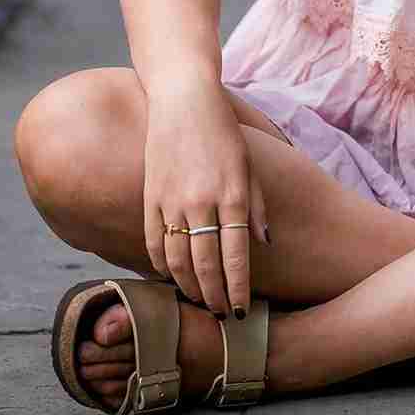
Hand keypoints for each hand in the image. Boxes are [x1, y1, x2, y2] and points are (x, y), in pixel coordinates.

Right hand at [141, 84, 268, 317]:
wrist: (183, 99)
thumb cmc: (222, 131)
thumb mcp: (249, 165)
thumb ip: (256, 206)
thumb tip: (264, 244)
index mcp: (233, 194)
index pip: (236, 255)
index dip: (237, 287)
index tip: (239, 311)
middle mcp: (202, 201)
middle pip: (206, 264)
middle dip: (214, 295)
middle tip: (220, 315)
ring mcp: (172, 199)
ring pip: (177, 258)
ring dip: (187, 286)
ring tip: (198, 302)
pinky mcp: (150, 195)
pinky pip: (153, 240)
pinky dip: (161, 264)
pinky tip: (170, 277)